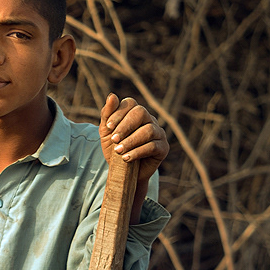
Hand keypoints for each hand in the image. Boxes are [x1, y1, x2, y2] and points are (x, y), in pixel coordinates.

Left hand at [99, 93, 168, 222]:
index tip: (108, 127)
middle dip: (125, 126)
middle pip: (141, 113)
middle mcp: (149, 119)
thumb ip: (107, 115)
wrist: (123, 173)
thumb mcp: (106, 133)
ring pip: (148, 130)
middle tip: (114, 140)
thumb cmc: (114, 149)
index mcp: (135, 113)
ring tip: (119, 151)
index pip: (130, 104)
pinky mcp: (163, 148)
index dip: (119, 113)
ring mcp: (158, 133)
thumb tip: (112, 95)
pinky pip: (153, 146)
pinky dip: (138, 152)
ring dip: (131, 141)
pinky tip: (126, 158)